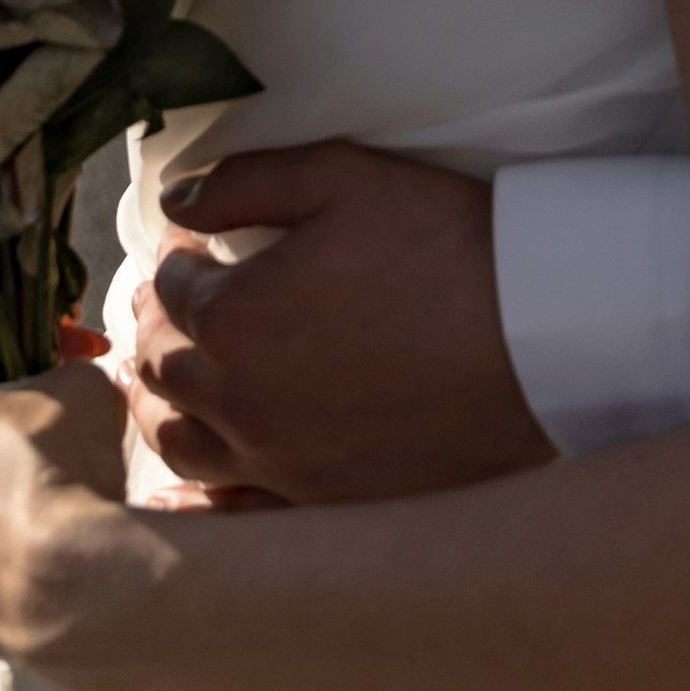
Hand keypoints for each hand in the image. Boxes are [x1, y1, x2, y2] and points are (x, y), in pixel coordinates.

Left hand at [125, 140, 553, 505]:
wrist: (535, 337)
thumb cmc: (443, 245)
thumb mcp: (343, 177)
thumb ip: (245, 181)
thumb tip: (175, 200)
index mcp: (234, 317)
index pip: (172, 288)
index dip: (175, 261)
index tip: (190, 248)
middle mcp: (239, 400)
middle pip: (161, 367)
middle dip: (154, 327)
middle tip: (167, 305)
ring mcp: (278, 463)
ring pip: (179, 443)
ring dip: (162, 405)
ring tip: (169, 380)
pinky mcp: (321, 504)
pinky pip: (231, 513)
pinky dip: (196, 497)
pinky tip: (187, 487)